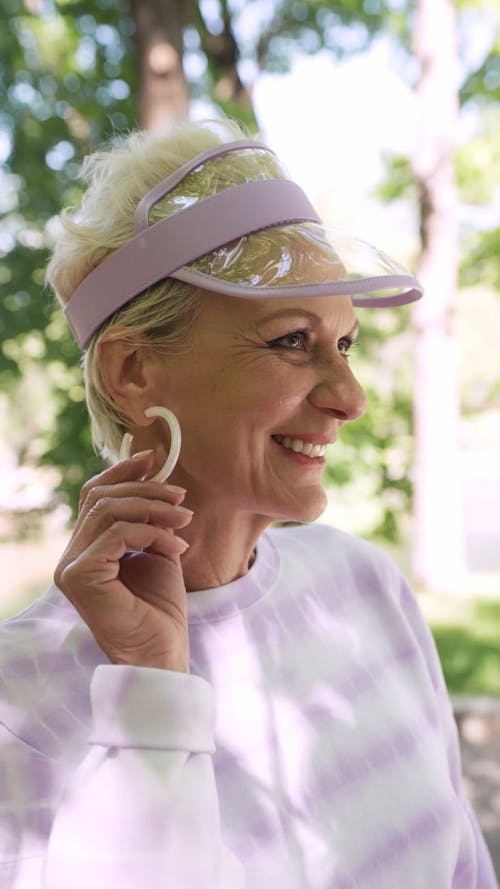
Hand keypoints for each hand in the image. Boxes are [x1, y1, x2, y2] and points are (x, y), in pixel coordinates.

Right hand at [54, 452, 192, 671]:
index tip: (154, 458)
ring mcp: (71, 567)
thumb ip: (150, 517)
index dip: (122, 472)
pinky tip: (176, 548)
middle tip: (182, 498)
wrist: (163, 655)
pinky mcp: (80, 577)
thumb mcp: (158, 550)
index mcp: (86, 548)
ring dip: (154, 509)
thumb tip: (154, 472)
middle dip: (146, 490)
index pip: (94, 496)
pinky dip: (153, 534)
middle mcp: (71, 556)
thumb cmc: (161, 610)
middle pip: (100, 497)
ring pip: (108, 510)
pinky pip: (118, 534)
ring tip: (184, 521)